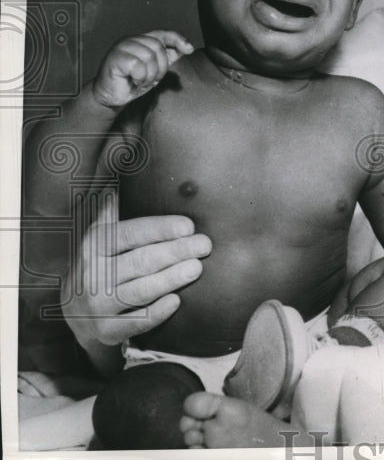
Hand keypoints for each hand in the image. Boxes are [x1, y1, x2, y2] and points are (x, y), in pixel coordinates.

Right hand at [62, 194, 211, 349]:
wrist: (77, 311)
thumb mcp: (103, 233)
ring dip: (170, 279)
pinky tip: (176, 301)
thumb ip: (114, 204)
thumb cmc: (103, 262)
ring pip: (139, 290)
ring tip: (196, 268)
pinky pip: (134, 322)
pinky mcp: (105, 331)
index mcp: (95, 244)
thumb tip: (124, 154)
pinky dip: (155, 313)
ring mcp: (97, 305)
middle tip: (205, 245)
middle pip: (140, 261)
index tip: (189, 225)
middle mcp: (92, 274)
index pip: (130, 233)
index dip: (160, 229)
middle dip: (176, 252)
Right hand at [92, 30, 193, 109]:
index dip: (178, 39)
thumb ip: (168, 57)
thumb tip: (187, 48)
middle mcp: (131, 40)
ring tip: (141, 80)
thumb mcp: (156, 69)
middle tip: (152, 79)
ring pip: (148, 56)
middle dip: (160, 67)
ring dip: (149, 75)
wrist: (113, 96)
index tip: (189, 49)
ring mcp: (121, 47)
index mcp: (142, 40)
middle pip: (158, 47)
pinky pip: (137, 65)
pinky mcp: (114, 57)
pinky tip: (133, 80)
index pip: (163, 33)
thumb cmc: (133, 81)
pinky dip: (139, 77)